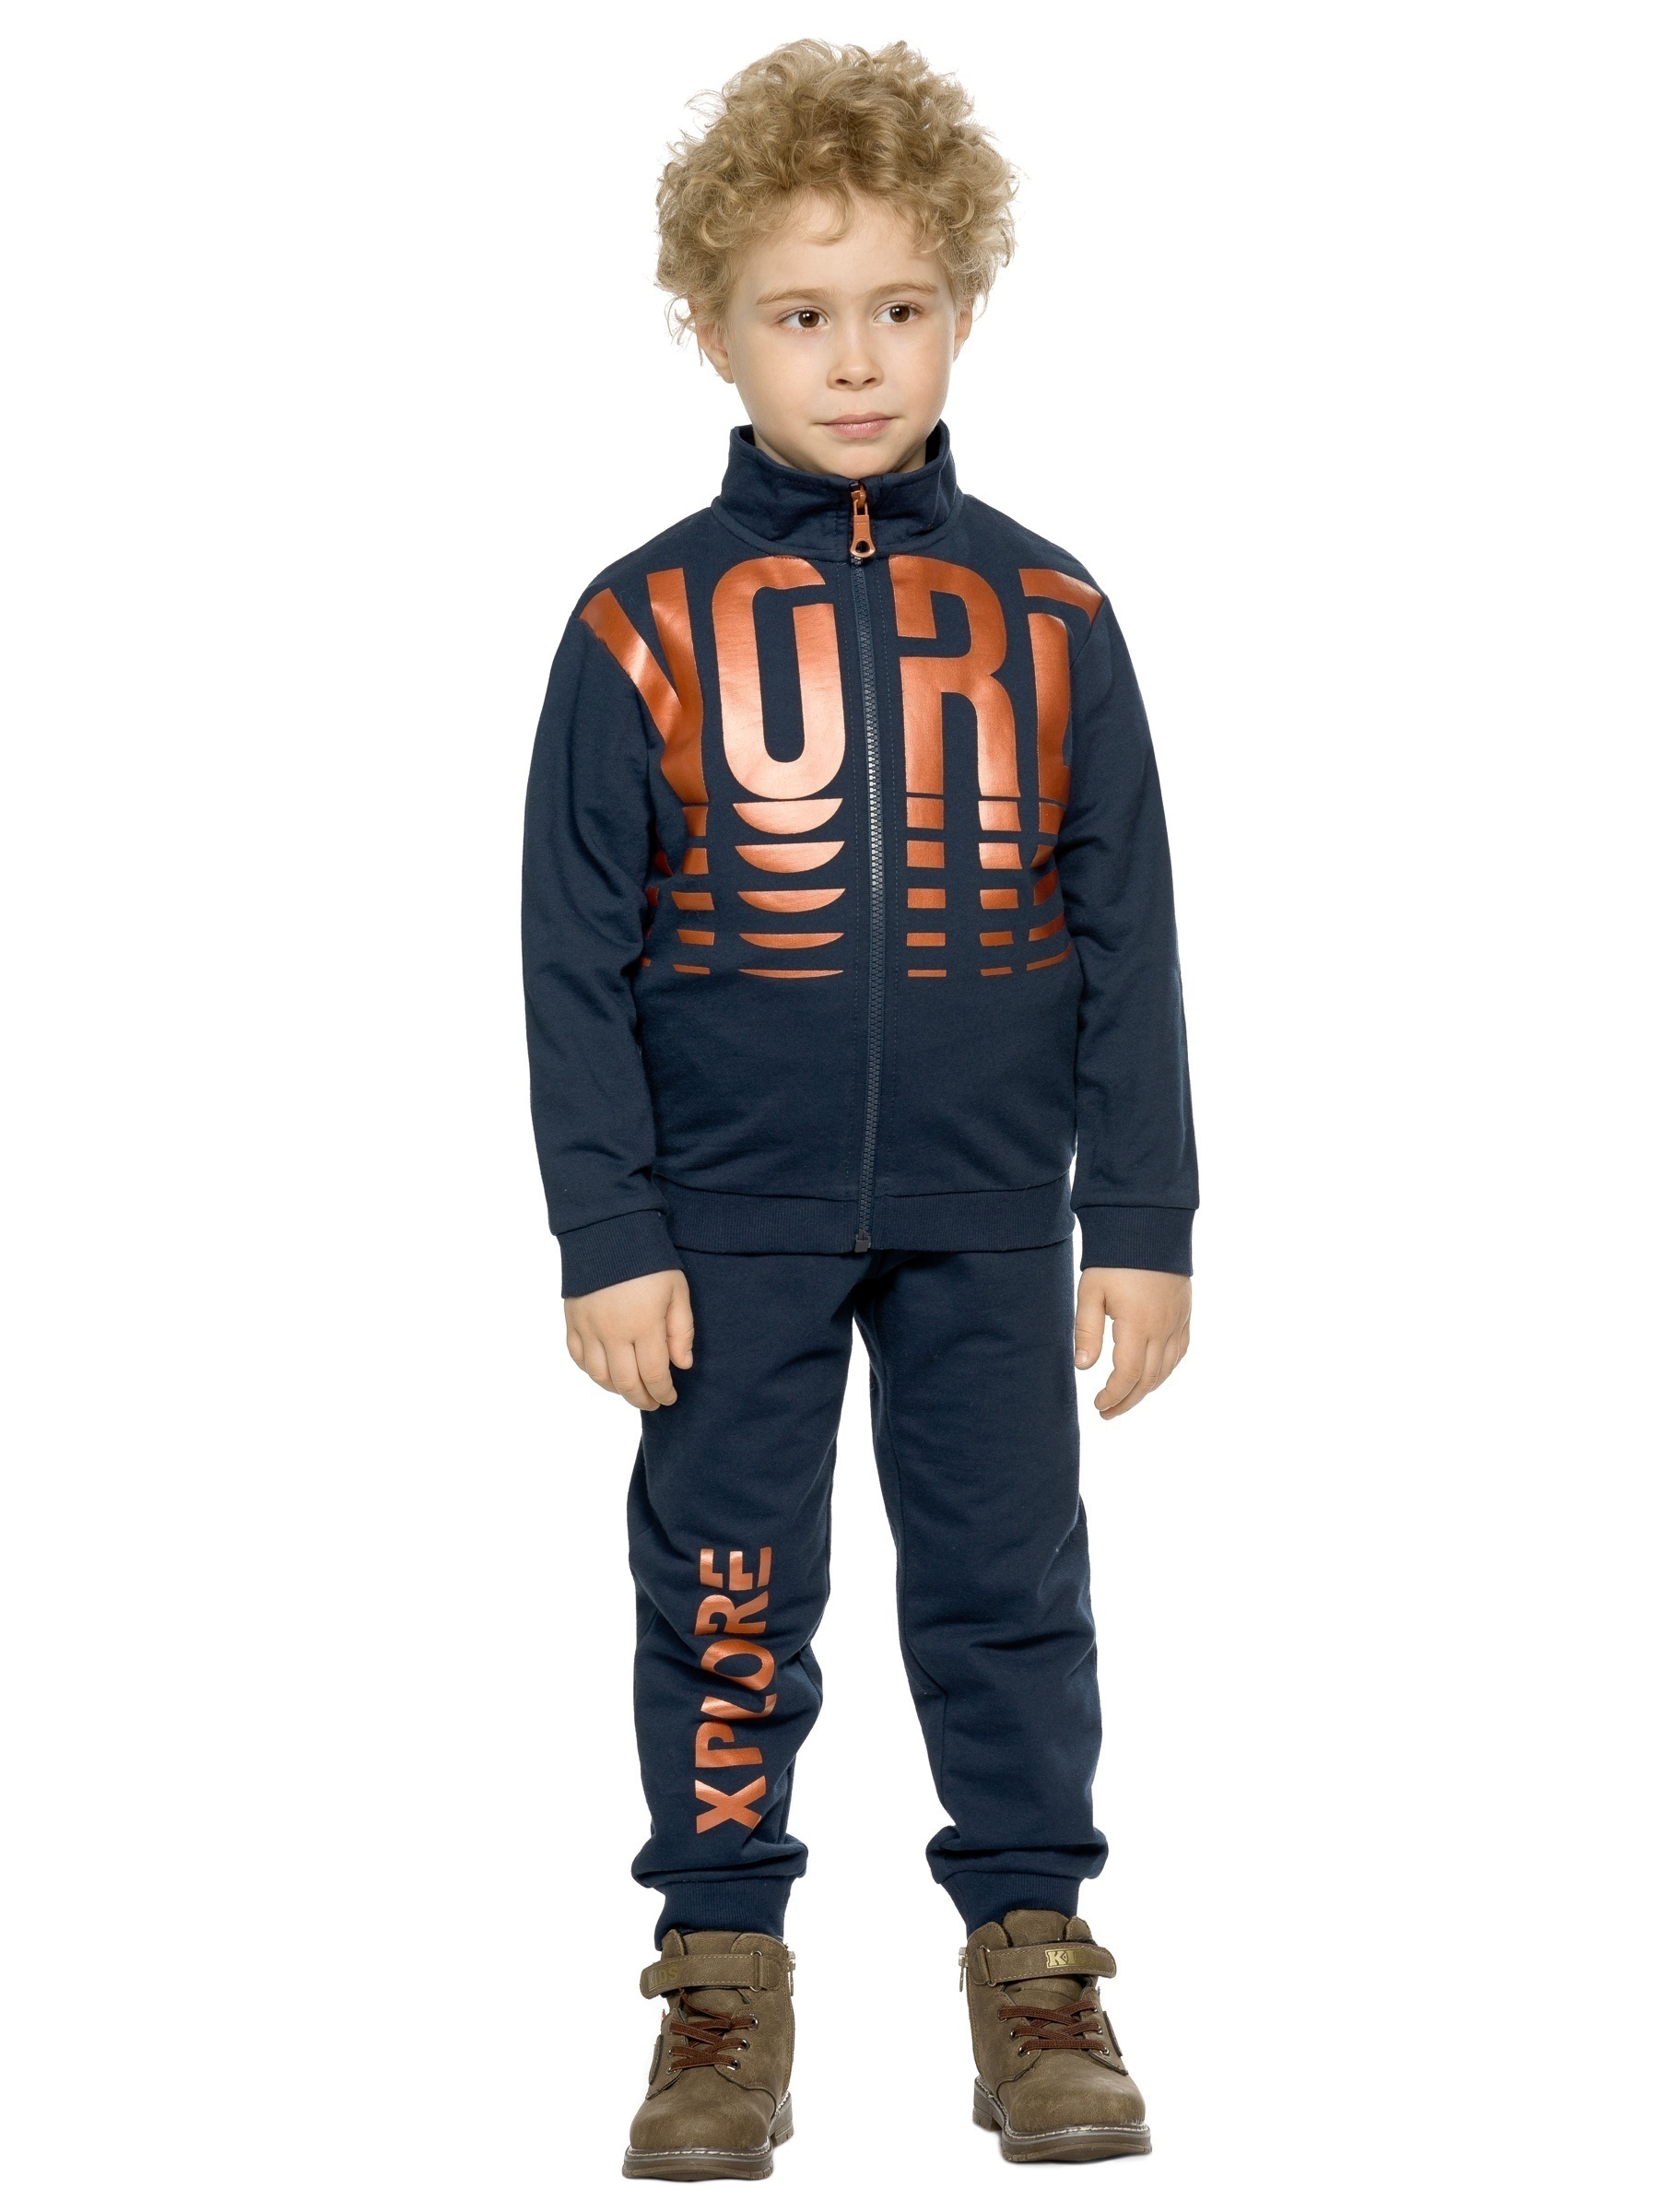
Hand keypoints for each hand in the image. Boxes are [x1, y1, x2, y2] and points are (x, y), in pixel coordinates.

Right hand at [563, 1269, 693, 1410]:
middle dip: (642, 1399)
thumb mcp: (677, 1290)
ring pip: (599, 1375)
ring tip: (631, 1389)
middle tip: (653, 1402)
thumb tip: (682, 1365)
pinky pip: (578, 1357)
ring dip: (616, 1389)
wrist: (610, 1232)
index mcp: (643, 1324)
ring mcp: (589, 1327)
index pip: (654, 1374)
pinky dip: (592, 1371)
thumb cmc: (650, 1260)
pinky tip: (606, 1372)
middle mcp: (613, 1331)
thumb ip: (681, 1330)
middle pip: (626, 1382)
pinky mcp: (572, 1320)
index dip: (663, 1393)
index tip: (670, 1397)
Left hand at [1074, 1267, 1190, 1420]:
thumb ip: (1087, 1330)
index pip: (1128, 1375)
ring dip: (1146, 1389)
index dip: (1113, 1395)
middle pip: (1148, 1379)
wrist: (1149, 1226)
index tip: (1098, 1405)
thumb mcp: (1091, 1290)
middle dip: (1128, 1400)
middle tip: (1107, 1412)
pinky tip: (1153, 1375)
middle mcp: (1163, 1328)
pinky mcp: (1185, 1314)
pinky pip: (1179, 1352)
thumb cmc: (1115, 1258)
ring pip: (1166, 1369)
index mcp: (1138, 1324)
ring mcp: (1178, 1322)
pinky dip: (1166, 1370)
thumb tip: (1083, 1366)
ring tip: (1126, 1398)